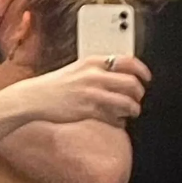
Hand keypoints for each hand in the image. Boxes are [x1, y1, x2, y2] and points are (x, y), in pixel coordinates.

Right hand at [14, 55, 151, 125]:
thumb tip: (121, 75)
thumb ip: (98, 70)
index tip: (147, 78)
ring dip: (133, 109)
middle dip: (139, 93)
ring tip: (131, 112)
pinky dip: (120, 121)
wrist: (34, 98)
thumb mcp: (78, 69)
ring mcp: (91, 94)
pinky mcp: (88, 110)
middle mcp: (94, 75)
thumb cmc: (55, 85)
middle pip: (132, 83)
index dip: (143, 71)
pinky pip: (114, 117)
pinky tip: (117, 121)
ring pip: (126, 102)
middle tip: (138, 98)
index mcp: (93, 61)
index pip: (128, 61)